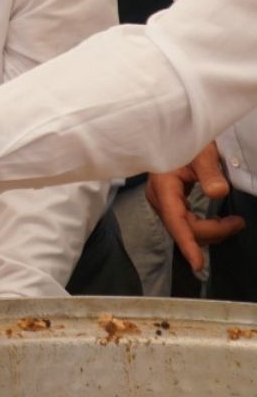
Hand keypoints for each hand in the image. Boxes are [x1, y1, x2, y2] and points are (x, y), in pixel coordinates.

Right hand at [146, 143, 244, 274]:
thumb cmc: (185, 139)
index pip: (175, 220)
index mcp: (163, 186)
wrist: (172, 133)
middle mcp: (158, 198)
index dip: (187, 243)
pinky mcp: (167, 202)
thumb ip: (209, 172)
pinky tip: (217, 222)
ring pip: (184, 228)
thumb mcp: (201, 152)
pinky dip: (202, 226)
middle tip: (238, 222)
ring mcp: (161, 201)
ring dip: (209, 231)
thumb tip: (219, 193)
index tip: (198, 264)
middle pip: (183, 228)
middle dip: (212, 232)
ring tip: (233, 223)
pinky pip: (184, 222)